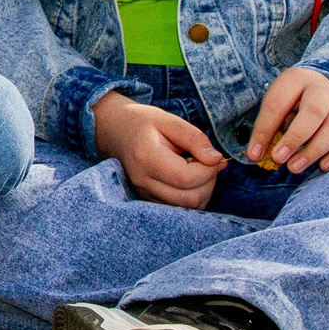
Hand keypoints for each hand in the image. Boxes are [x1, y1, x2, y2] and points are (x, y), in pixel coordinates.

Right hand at [94, 93, 225, 208]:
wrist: (112, 130)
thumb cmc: (141, 122)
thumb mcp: (168, 120)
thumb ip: (194, 138)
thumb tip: (217, 159)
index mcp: (146, 158)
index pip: (186, 178)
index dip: (210, 171)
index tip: (216, 158)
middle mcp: (142, 181)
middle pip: (189, 198)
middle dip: (209, 183)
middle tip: (209, 164)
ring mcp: (142, 194)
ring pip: (186, 207)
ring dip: (203, 191)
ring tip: (198, 170)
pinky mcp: (146, 200)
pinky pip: (178, 208)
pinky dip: (192, 197)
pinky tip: (189, 180)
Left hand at [245, 67, 328, 174]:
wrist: (320, 87)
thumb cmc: (291, 100)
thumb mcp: (274, 104)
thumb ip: (266, 128)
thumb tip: (255, 155)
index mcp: (296, 79)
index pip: (278, 104)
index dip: (266, 130)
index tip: (255, 154)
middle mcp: (323, 89)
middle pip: (314, 112)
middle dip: (295, 139)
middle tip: (278, 159)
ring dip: (314, 151)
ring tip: (294, 167)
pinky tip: (323, 166)